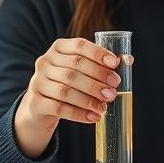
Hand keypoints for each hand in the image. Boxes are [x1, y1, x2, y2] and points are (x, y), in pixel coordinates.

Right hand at [13, 38, 121, 157]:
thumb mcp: (81, 71)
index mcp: (59, 48)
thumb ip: (102, 65)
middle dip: (97, 80)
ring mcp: (37, 81)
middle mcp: (45, 61)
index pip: (79, 45)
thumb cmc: (67, 85)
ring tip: (104, 107)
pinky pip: (59, 108)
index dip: (98, 54)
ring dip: (88, 99)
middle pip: (74, 68)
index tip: (115, 64)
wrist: (40, 106)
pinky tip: (93, 117)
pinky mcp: (36, 102)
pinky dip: (78, 113)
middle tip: (113, 92)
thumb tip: (128, 60)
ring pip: (66, 90)